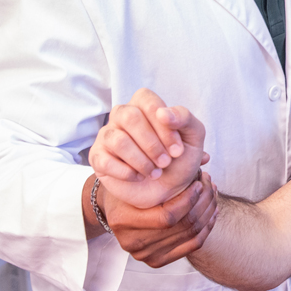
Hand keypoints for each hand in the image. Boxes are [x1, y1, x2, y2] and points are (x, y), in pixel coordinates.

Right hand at [90, 88, 208, 208]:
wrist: (167, 190)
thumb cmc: (179, 159)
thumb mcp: (193, 137)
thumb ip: (184, 118)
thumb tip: (163, 113)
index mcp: (144, 105)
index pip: (147, 100)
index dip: (163, 126)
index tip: (177, 150)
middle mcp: (122, 115)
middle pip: (130, 117)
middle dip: (152, 145)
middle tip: (166, 162)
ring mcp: (107, 135)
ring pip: (118, 140)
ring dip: (142, 161)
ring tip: (155, 172)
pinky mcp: (98, 157)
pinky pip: (105, 161)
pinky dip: (127, 173)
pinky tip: (139, 177)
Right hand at [98, 175, 218, 267]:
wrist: (112, 210)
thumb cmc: (126, 188)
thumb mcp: (135, 173)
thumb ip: (163, 166)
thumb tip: (205, 158)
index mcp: (123, 221)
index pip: (167, 217)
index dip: (189, 200)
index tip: (199, 182)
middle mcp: (133, 242)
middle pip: (182, 226)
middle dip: (202, 202)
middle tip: (208, 184)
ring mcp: (146, 255)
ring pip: (191, 235)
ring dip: (207, 212)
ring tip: (212, 193)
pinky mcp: (157, 261)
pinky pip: (192, 246)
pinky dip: (207, 228)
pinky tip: (212, 211)